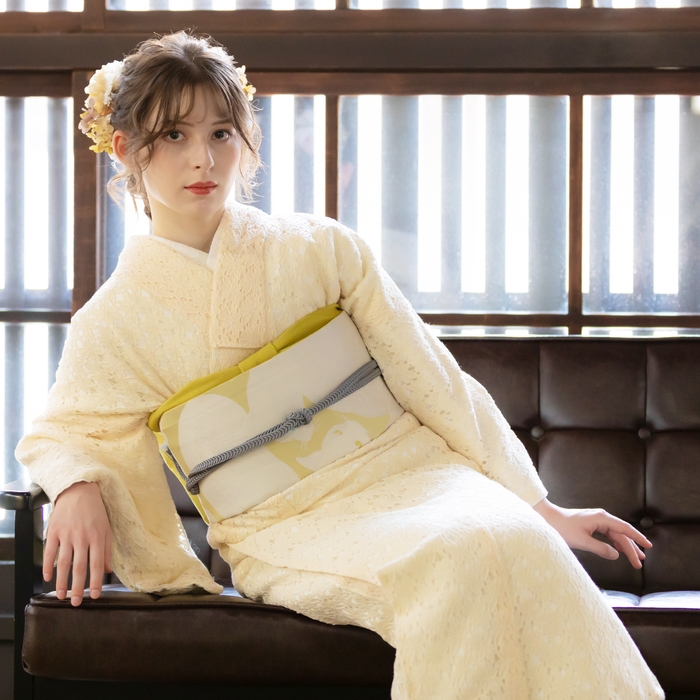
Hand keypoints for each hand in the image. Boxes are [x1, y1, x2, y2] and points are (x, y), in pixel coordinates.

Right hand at [43, 481, 112, 606]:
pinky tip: (48, 578)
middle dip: (77, 588)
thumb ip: (107, 549)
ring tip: (60, 596)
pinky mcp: (54, 531)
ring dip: (61, 581)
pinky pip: (50, 551)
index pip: (97, 565)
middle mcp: (82, 538)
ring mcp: (66, 535)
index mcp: (97, 537)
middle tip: (76, 603)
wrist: (79, 490)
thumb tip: (108, 570)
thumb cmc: (95, 510)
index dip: (96, 582)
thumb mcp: (106, 527)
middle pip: (79, 567)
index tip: (95, 596)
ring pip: (63, 563)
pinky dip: (48, 566)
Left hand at [533, 498, 651, 568]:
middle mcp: (601, 517)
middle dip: (632, 548)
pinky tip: (620, 551)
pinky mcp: (592, 524)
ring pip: (616, 535)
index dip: (637, 538)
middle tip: (640, 563)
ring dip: (625, 547)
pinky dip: (615, 543)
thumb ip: (601, 549)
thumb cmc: (562, 528)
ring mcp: (597, 520)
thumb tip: (616, 554)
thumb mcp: (582, 541)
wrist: (548, 519)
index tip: (648, 546)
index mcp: (601, 518)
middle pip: (621, 533)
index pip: (624, 528)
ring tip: (635, 559)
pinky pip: (608, 534)